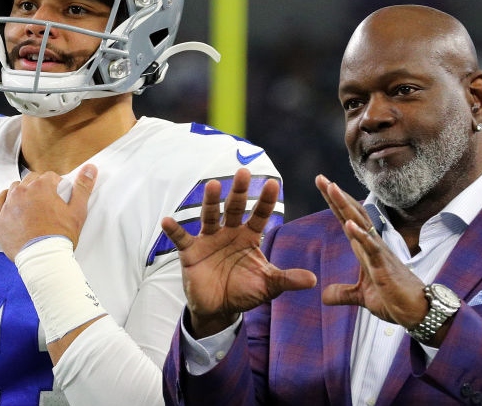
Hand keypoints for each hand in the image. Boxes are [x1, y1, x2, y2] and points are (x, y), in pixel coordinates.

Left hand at [0, 164, 96, 258]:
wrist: (42, 259)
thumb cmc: (60, 236)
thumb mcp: (77, 211)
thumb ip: (83, 187)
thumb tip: (90, 168)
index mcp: (42, 187)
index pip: (50, 177)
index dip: (56, 186)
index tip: (59, 197)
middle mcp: (22, 191)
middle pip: (32, 180)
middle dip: (40, 188)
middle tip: (47, 203)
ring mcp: (9, 204)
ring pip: (15, 188)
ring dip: (23, 193)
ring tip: (32, 207)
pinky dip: (6, 200)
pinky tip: (14, 206)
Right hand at [161, 167, 315, 337]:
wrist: (219, 308)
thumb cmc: (245, 291)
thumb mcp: (268, 286)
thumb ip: (287, 279)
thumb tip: (314, 281)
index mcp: (249, 236)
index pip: (260, 215)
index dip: (265, 201)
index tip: (273, 183)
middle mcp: (229, 232)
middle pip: (234, 208)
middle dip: (239, 191)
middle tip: (243, 172)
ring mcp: (209, 239)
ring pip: (209, 216)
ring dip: (210, 201)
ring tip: (213, 185)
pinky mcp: (190, 251)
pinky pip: (181, 238)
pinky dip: (174, 230)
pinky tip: (167, 221)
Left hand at [315, 175, 428, 330]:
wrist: (418, 312)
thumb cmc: (395, 299)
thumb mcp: (363, 297)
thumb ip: (344, 293)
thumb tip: (325, 296)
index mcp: (365, 248)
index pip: (347, 219)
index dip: (335, 203)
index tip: (322, 184)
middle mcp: (372, 244)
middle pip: (352, 214)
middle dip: (336, 196)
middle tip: (320, 178)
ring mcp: (379, 253)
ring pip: (361, 223)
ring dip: (346, 206)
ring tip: (332, 188)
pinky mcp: (385, 266)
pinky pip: (371, 248)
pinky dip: (360, 235)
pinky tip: (349, 223)